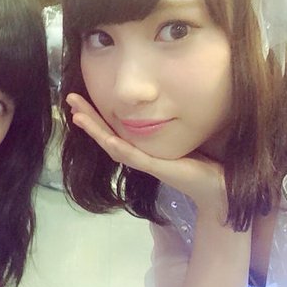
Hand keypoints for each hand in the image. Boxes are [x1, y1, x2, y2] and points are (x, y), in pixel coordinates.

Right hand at [66, 93, 227, 217]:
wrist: (216, 187)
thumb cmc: (202, 162)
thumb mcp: (178, 139)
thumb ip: (167, 126)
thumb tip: (164, 103)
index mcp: (140, 149)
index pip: (111, 130)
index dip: (95, 116)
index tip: (82, 101)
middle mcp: (136, 156)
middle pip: (104, 135)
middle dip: (87, 117)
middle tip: (70, 100)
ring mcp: (142, 162)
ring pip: (109, 144)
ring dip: (92, 129)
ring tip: (76, 114)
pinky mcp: (152, 166)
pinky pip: (128, 153)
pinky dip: (112, 142)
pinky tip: (102, 134)